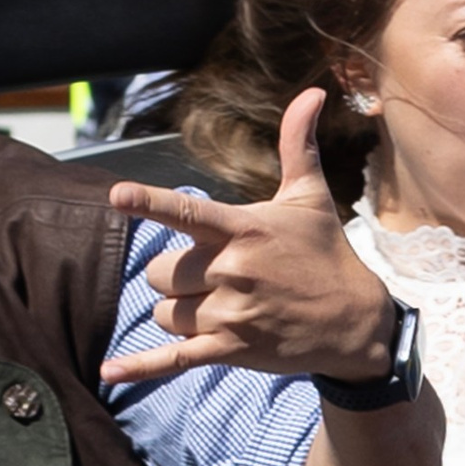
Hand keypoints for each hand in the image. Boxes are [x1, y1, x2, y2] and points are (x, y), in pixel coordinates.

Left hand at [103, 90, 394, 388]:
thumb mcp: (310, 198)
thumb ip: (297, 145)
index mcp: (244, 231)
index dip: (149, 202)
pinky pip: (173, 358)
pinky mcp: (231, 351)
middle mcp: (232, 272)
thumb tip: (313, 93)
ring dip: (178, 310)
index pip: (188, 213)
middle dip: (175, 275)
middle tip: (212, 275)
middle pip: (160, 272)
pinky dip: (140, 367)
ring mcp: (230, 315)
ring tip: (218, 306)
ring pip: (164, 312)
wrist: (355, 323)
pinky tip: (108, 372)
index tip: (116, 195)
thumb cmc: (325, 254)